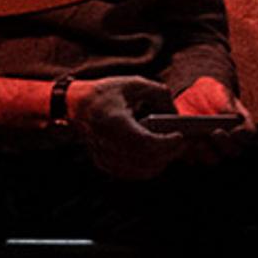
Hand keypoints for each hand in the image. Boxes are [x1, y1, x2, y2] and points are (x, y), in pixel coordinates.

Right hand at [68, 74, 188, 181]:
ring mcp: (102, 155)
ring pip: (138, 171)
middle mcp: (106, 141)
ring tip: (172, 150)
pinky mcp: (102, 163)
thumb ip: (159, 94)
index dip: (165, 143)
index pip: (144, 142)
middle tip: (181, 144)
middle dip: (168, 154)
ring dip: (159, 163)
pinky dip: (146, 169)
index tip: (179, 136)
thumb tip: (176, 114)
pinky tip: (157, 158)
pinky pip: (129, 173)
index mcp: (113, 121)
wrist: (75, 105)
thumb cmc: (106, 93)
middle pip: (144, 159)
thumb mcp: (134, 83)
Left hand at [164, 75, 253, 159]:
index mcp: (241, 128)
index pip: (248, 135)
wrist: (195, 97)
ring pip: (213, 159)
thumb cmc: (213, 95)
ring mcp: (212, 151)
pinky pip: (193, 158)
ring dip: (206, 152)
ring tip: (198, 141)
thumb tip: (231, 114)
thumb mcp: (221, 94)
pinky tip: (185, 143)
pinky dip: (189, 152)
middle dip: (225, 143)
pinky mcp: (194, 154)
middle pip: (232, 151)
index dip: (244, 135)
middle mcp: (230, 143)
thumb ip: (227, 103)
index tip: (236, 130)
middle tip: (216, 132)